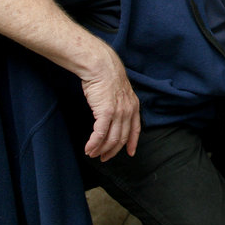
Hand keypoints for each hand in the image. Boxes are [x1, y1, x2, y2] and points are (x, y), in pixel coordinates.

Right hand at [80, 45, 141, 161]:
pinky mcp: (105, 112)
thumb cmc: (106, 77)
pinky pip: (100, 134)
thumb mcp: (120, 92)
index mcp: (134, 106)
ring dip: (101, 149)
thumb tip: (113, 115)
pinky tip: (88, 148)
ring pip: (111, 139)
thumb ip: (120, 104)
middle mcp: (128, 111)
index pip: (136, 129)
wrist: (101, 66)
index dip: (133, 143)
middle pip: (122, 138)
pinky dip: (94, 144)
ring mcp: (118, 112)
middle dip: (112, 151)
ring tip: (92, 154)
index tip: (130, 152)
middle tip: (104, 158)